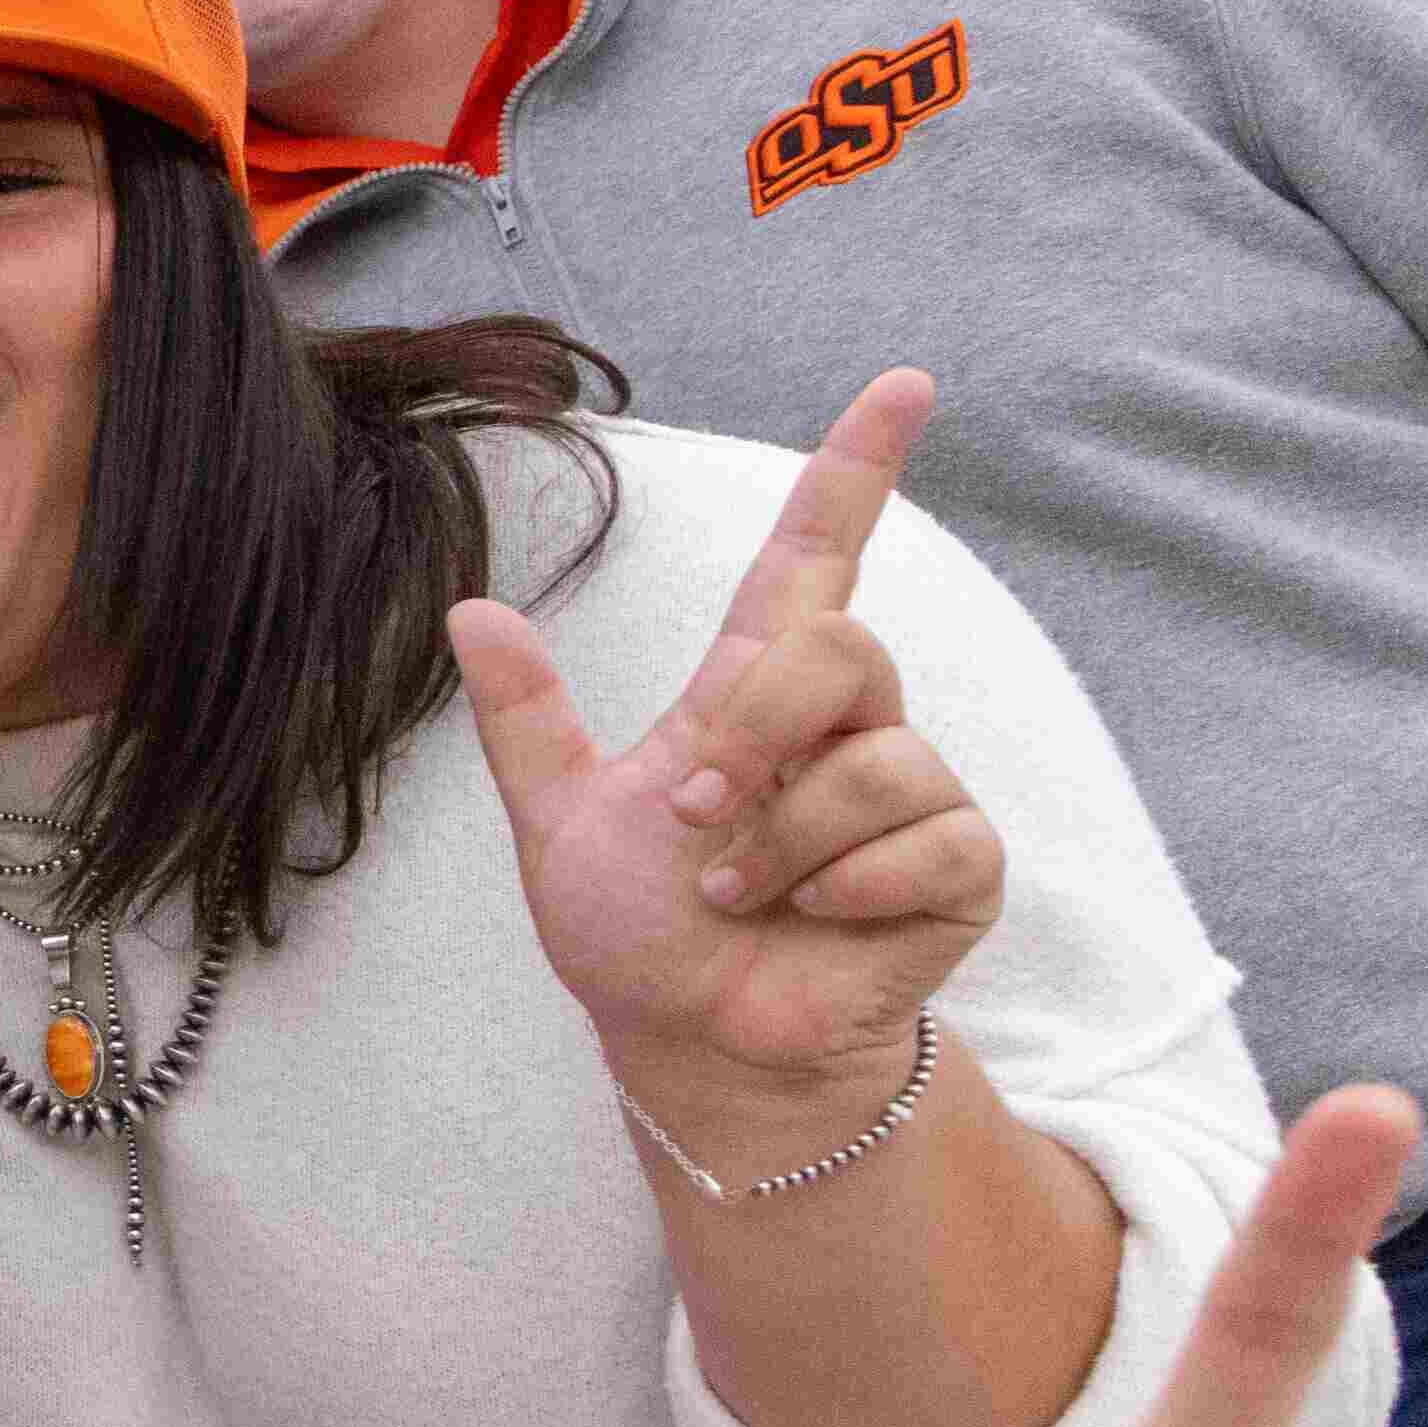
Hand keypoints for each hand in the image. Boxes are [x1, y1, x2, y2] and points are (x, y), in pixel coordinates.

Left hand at [455, 373, 989, 1164]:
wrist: (696, 1041)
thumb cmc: (640, 933)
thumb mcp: (561, 823)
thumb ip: (525, 721)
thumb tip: (467, 612)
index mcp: (754, 692)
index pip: (816, 557)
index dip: (857, 471)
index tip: (902, 385)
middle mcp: (843, 725)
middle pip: (837, 651)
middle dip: (754, 732)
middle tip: (695, 812)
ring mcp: (913, 790)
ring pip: (874, 761)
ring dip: (781, 839)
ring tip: (738, 890)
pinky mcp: (960, 862)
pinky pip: (926, 839)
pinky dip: (845, 889)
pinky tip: (816, 921)